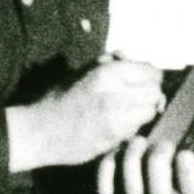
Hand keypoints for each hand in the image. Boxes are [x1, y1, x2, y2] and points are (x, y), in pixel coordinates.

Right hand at [7, 56, 165, 171]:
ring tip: (127, 112)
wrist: (39, 132)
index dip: (149, 76)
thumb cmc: (57, 100)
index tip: (143, 81)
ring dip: (143, 111)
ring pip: (150, 112)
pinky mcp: (116, 138)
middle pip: (155, 92)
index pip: (151, 71)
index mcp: (108, 73)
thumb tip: (126, 55)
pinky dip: (133, 127)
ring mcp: (118, 119)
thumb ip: (106, 62)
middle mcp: (117, 94)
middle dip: (150, 94)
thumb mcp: (79, 72)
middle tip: (139, 98)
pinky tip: (118, 125)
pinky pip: (137, 129)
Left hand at [94, 136, 193, 193]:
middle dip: (161, 168)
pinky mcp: (116, 192)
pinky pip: (107, 190)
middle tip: (164, 143)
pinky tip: (118, 149)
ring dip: (135, 164)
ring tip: (140, 141)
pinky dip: (110, 169)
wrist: (166, 145)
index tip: (186, 154)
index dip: (189, 182)